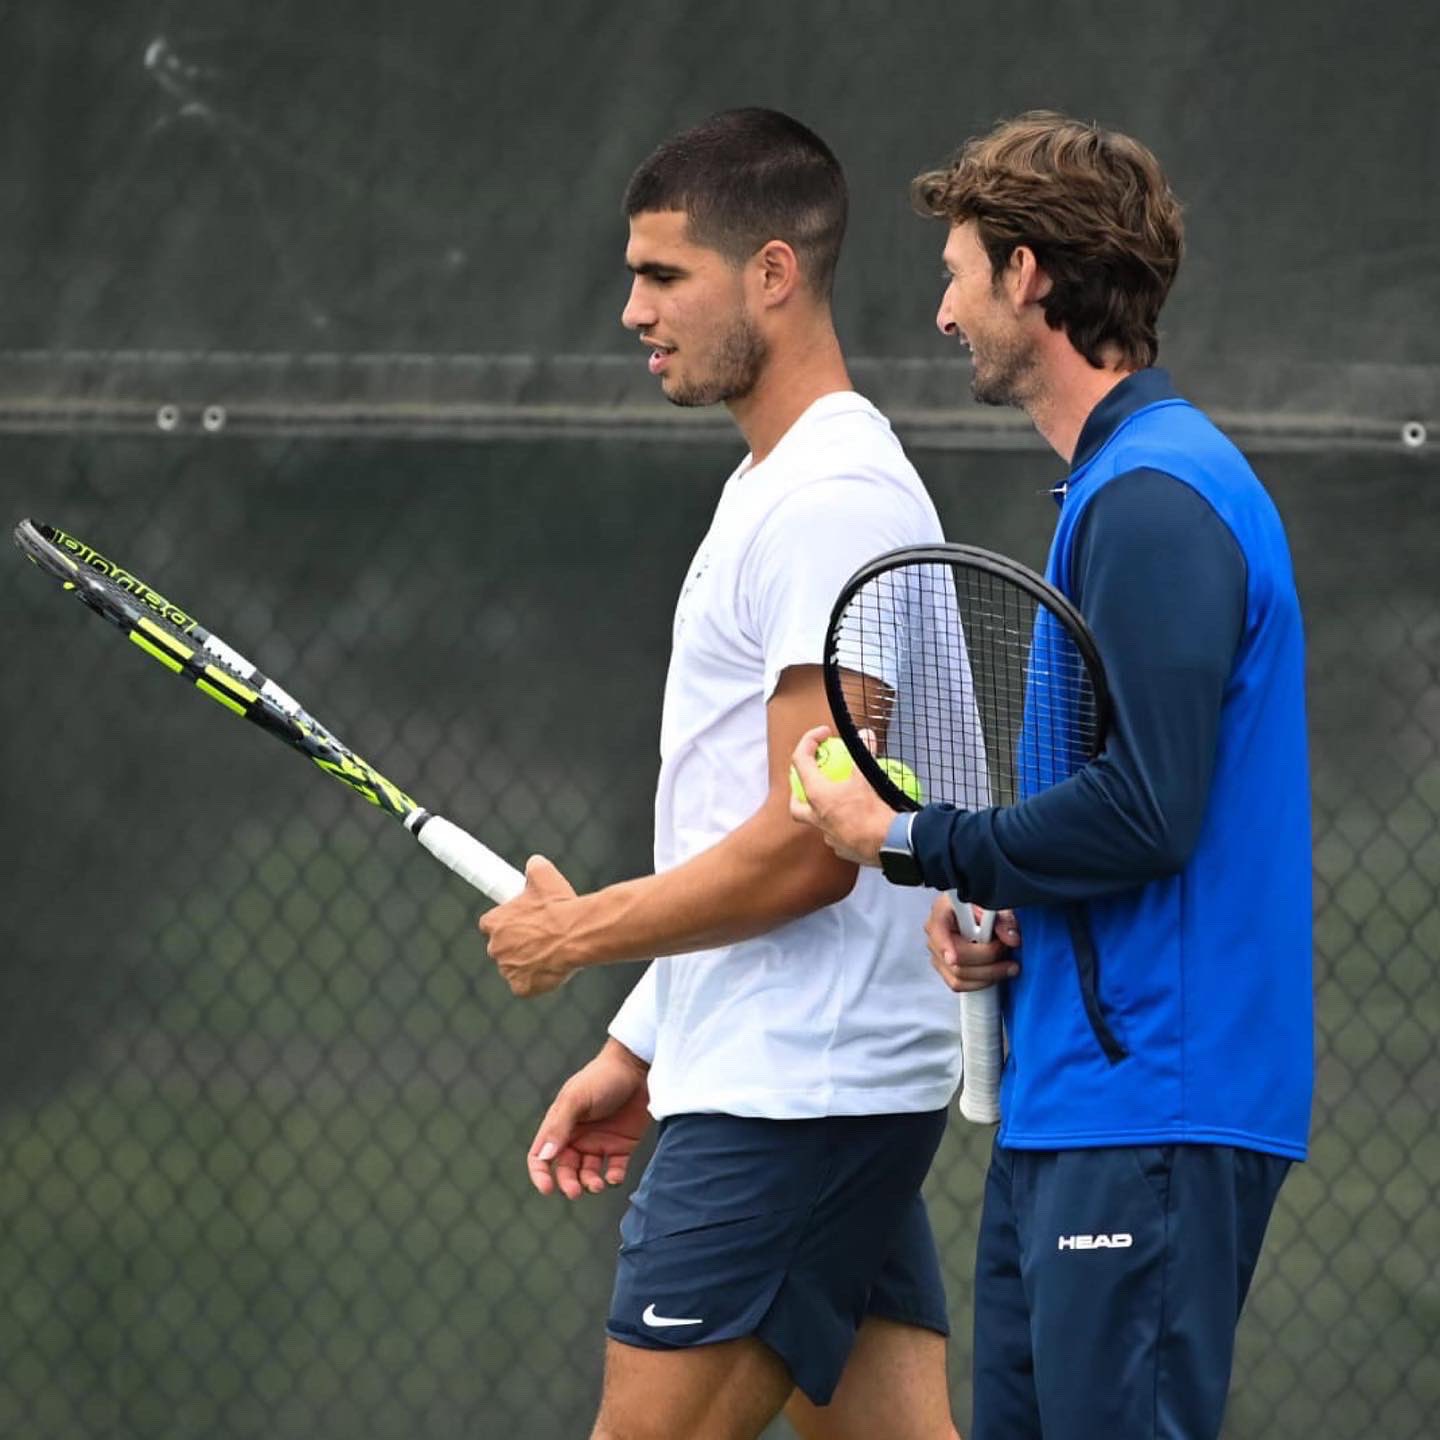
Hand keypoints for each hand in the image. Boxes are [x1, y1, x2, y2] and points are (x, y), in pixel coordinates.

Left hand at [478, 854, 582, 996]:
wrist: (577, 933)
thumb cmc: (560, 906)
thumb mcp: (544, 876)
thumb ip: (533, 868)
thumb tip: (534, 862)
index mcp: (494, 922)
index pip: (489, 924)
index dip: (506, 923)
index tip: (518, 921)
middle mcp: (495, 947)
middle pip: (500, 947)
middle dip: (516, 943)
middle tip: (539, 936)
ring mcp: (508, 970)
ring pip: (514, 967)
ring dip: (527, 962)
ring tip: (550, 950)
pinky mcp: (522, 987)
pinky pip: (526, 986)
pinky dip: (536, 981)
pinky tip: (551, 968)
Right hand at [528, 1040, 651, 1198]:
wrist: (638, 1066)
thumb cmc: (602, 1077)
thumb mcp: (577, 1099)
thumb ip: (559, 1127)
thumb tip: (544, 1157)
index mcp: (560, 1125)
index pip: (541, 1156)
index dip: (540, 1174)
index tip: (547, 1189)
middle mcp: (577, 1137)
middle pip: (565, 1170)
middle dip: (568, 1184)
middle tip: (576, 1192)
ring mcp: (599, 1142)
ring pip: (589, 1174)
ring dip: (590, 1184)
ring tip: (598, 1185)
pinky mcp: (622, 1145)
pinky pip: (614, 1169)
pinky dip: (613, 1178)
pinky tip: (614, 1177)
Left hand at [788, 725, 896, 865]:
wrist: (888, 845)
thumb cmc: (873, 810)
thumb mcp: (868, 776)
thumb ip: (864, 753)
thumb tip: (866, 734)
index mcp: (817, 795)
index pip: (800, 761)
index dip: (808, 742)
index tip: (823, 735)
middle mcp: (816, 817)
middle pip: (796, 803)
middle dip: (798, 790)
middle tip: (812, 778)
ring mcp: (828, 835)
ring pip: (818, 822)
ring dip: (823, 809)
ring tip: (838, 799)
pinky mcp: (842, 848)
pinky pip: (838, 834)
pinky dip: (844, 824)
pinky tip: (858, 819)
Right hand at [926, 897, 1021, 992]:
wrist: (982, 918)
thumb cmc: (983, 910)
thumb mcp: (995, 907)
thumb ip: (1004, 920)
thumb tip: (1012, 938)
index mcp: (943, 911)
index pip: (938, 930)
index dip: (944, 945)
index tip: (953, 958)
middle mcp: (936, 934)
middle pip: (955, 959)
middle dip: (986, 959)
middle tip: (1005, 950)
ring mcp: (938, 955)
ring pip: (959, 977)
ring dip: (988, 974)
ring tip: (1007, 965)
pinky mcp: (946, 971)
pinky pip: (960, 986)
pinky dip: (981, 982)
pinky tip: (994, 973)